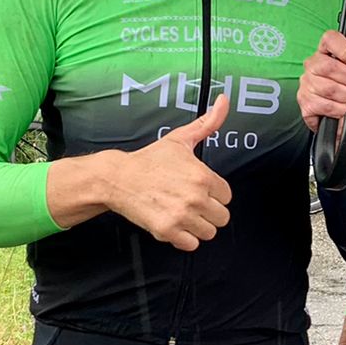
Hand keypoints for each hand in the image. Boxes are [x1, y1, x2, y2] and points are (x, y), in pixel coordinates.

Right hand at [107, 93, 232, 250]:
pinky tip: (174, 224)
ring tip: (182, 213)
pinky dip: (184, 238)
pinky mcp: (167, 231)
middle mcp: (195, 197)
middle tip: (191, 203)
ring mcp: (181, 216)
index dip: (213, 193)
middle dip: (208, 212)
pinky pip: (191, 245)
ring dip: (197, 226)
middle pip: (222, 217)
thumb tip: (224, 100)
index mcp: (203, 176)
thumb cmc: (151, 159)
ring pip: (209, 233)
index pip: (227, 196)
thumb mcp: (181, 139)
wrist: (118, 178)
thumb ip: (208, 123)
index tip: (199, 189)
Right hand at [298, 14, 345, 132]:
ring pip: (326, 86)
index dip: (344, 50)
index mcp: (327, 54)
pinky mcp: (305, 104)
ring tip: (344, 98)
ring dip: (344, 96)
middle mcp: (313, 66)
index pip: (328, 37)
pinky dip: (337, 109)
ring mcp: (306, 85)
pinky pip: (322, 103)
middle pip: (326, 64)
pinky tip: (337, 109)